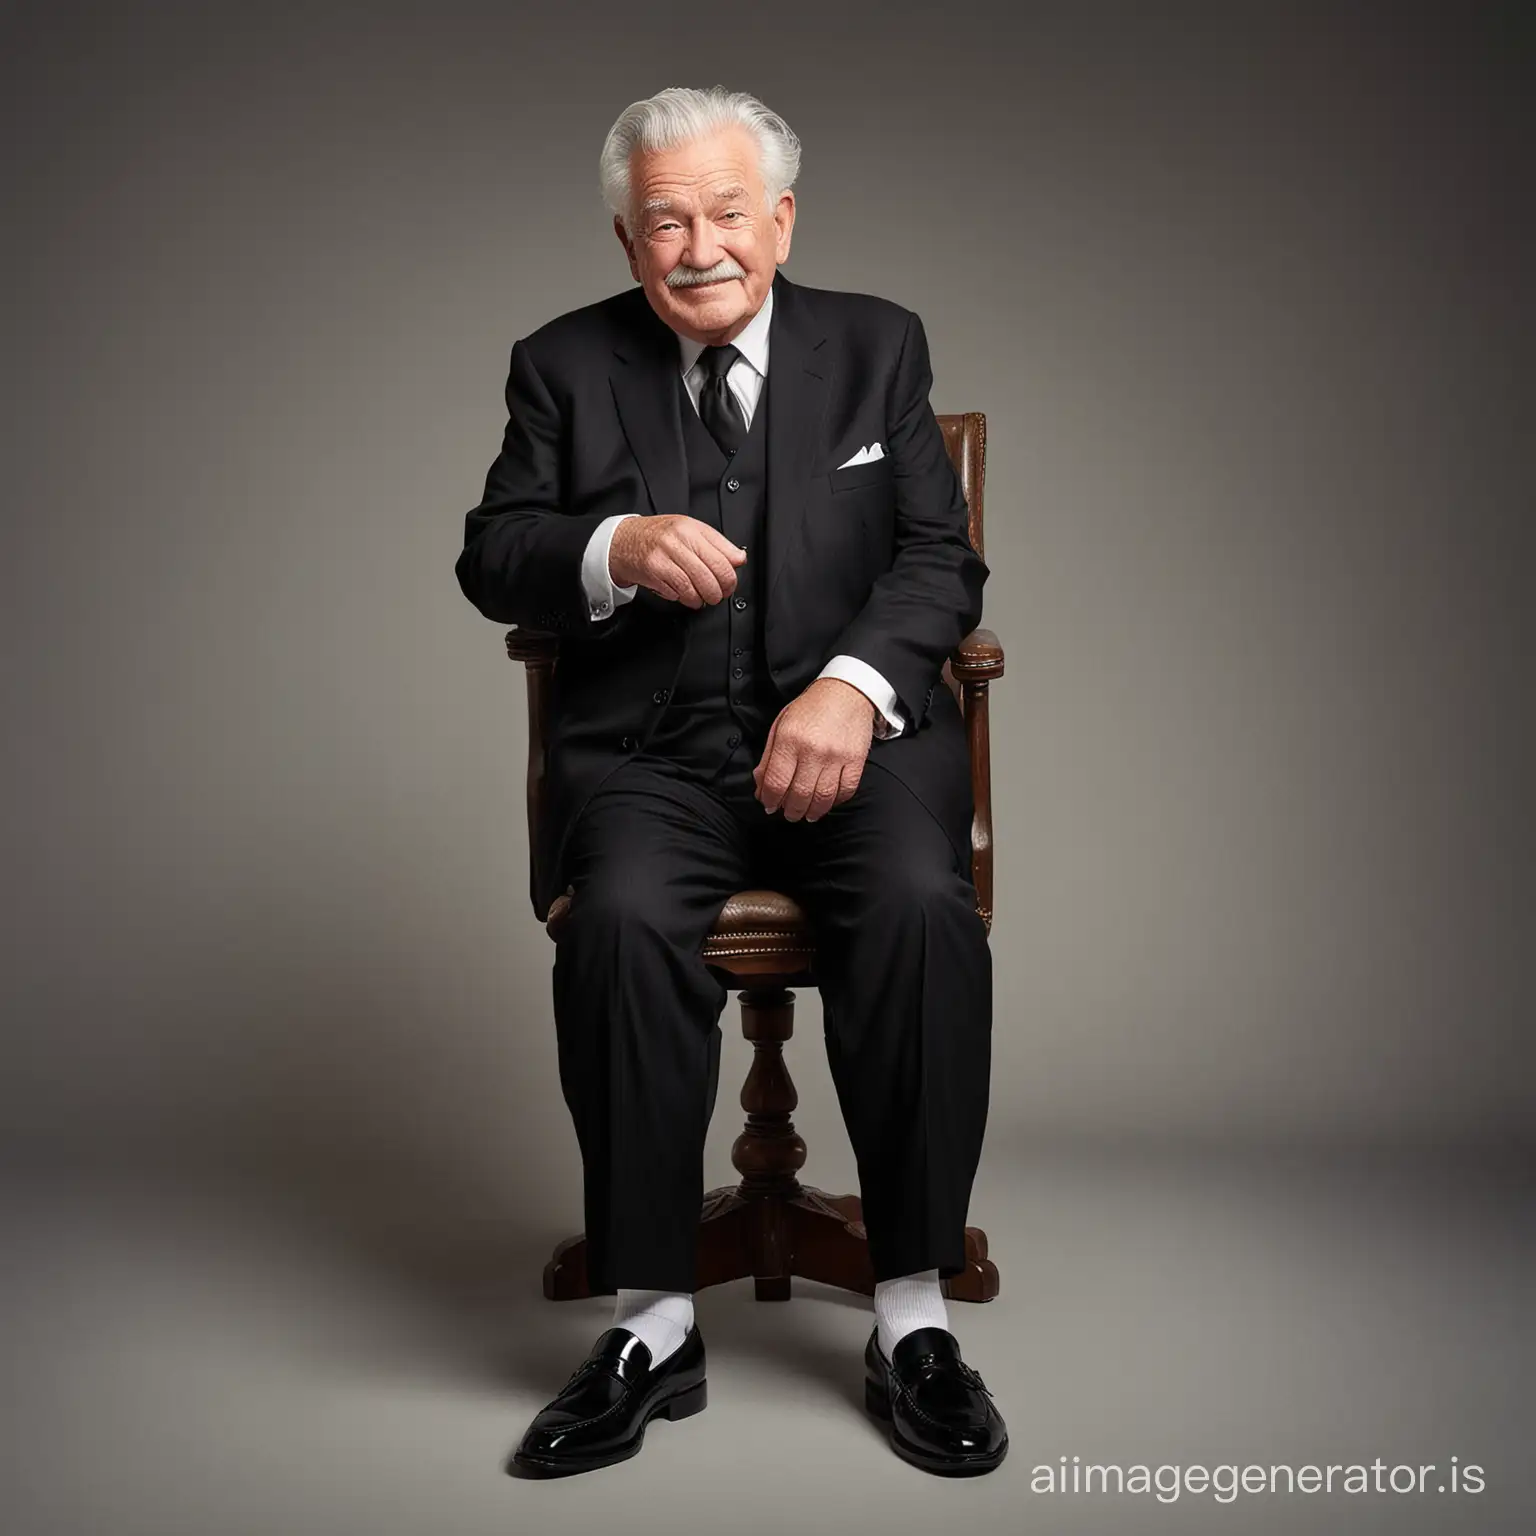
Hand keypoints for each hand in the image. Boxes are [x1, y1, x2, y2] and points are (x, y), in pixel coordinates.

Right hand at [609, 515, 746, 607]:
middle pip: (712, 573)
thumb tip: (739, 558)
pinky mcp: (654, 570)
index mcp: (691, 528)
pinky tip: (685, 595)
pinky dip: (686, 598)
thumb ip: (716, 544)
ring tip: (702, 598)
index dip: (731, 577)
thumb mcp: (688, 530)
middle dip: (719, 591)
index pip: (723, 557)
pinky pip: (678, 591)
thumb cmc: (656, 536)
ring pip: (696, 585)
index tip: (730, 584)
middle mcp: (678, 539)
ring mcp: (665, 555)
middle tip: (718, 595)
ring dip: (703, 598)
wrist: (622, 541)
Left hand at [753, 678, 876, 821]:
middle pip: (799, 795)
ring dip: (812, 812)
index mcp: (790, 739)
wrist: (846, 692)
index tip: (770, 806)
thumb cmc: (810, 709)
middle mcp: (813, 750)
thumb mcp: (781, 726)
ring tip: (806, 814)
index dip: (770, 800)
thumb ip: (769, 758)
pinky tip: (827, 802)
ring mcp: (837, 756)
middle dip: (791, 811)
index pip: (776, 782)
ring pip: (823, 798)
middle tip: (789, 814)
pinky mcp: (856, 760)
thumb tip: (761, 787)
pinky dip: (835, 802)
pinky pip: (846, 791)